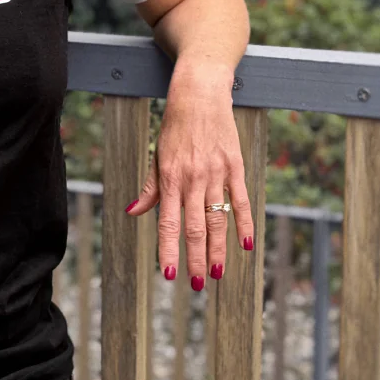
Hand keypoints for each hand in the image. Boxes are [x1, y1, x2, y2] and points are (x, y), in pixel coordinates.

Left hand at [125, 62, 253, 289]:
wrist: (200, 95)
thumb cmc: (175, 127)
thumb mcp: (157, 155)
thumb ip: (149, 187)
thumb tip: (132, 212)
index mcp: (170, 177)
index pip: (168, 221)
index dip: (169, 249)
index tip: (170, 273)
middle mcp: (193, 178)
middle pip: (195, 227)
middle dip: (195, 258)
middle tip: (196, 284)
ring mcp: (216, 173)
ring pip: (218, 219)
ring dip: (218, 249)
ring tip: (217, 273)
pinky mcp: (235, 166)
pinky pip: (242, 201)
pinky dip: (246, 224)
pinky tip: (247, 246)